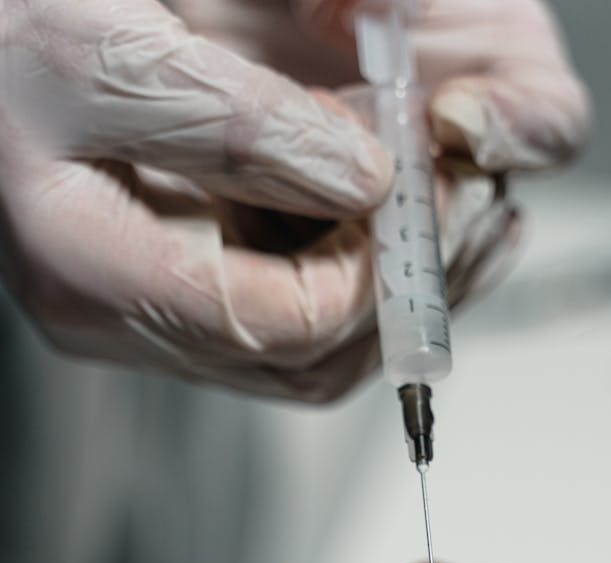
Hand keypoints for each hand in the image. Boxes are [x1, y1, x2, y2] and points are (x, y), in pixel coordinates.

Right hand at [0, 1, 587, 402]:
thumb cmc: (7, 47)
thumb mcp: (109, 54)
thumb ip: (239, 127)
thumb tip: (361, 183)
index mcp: (94, 276)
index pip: (278, 322)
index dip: (365, 272)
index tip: (417, 198)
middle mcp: (124, 321)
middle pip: (304, 363)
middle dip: (396, 294)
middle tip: (460, 214)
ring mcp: (150, 318)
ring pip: (306, 356)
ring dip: (388, 297)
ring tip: (451, 222)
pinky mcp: (174, 295)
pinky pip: (287, 321)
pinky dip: (355, 279)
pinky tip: (394, 224)